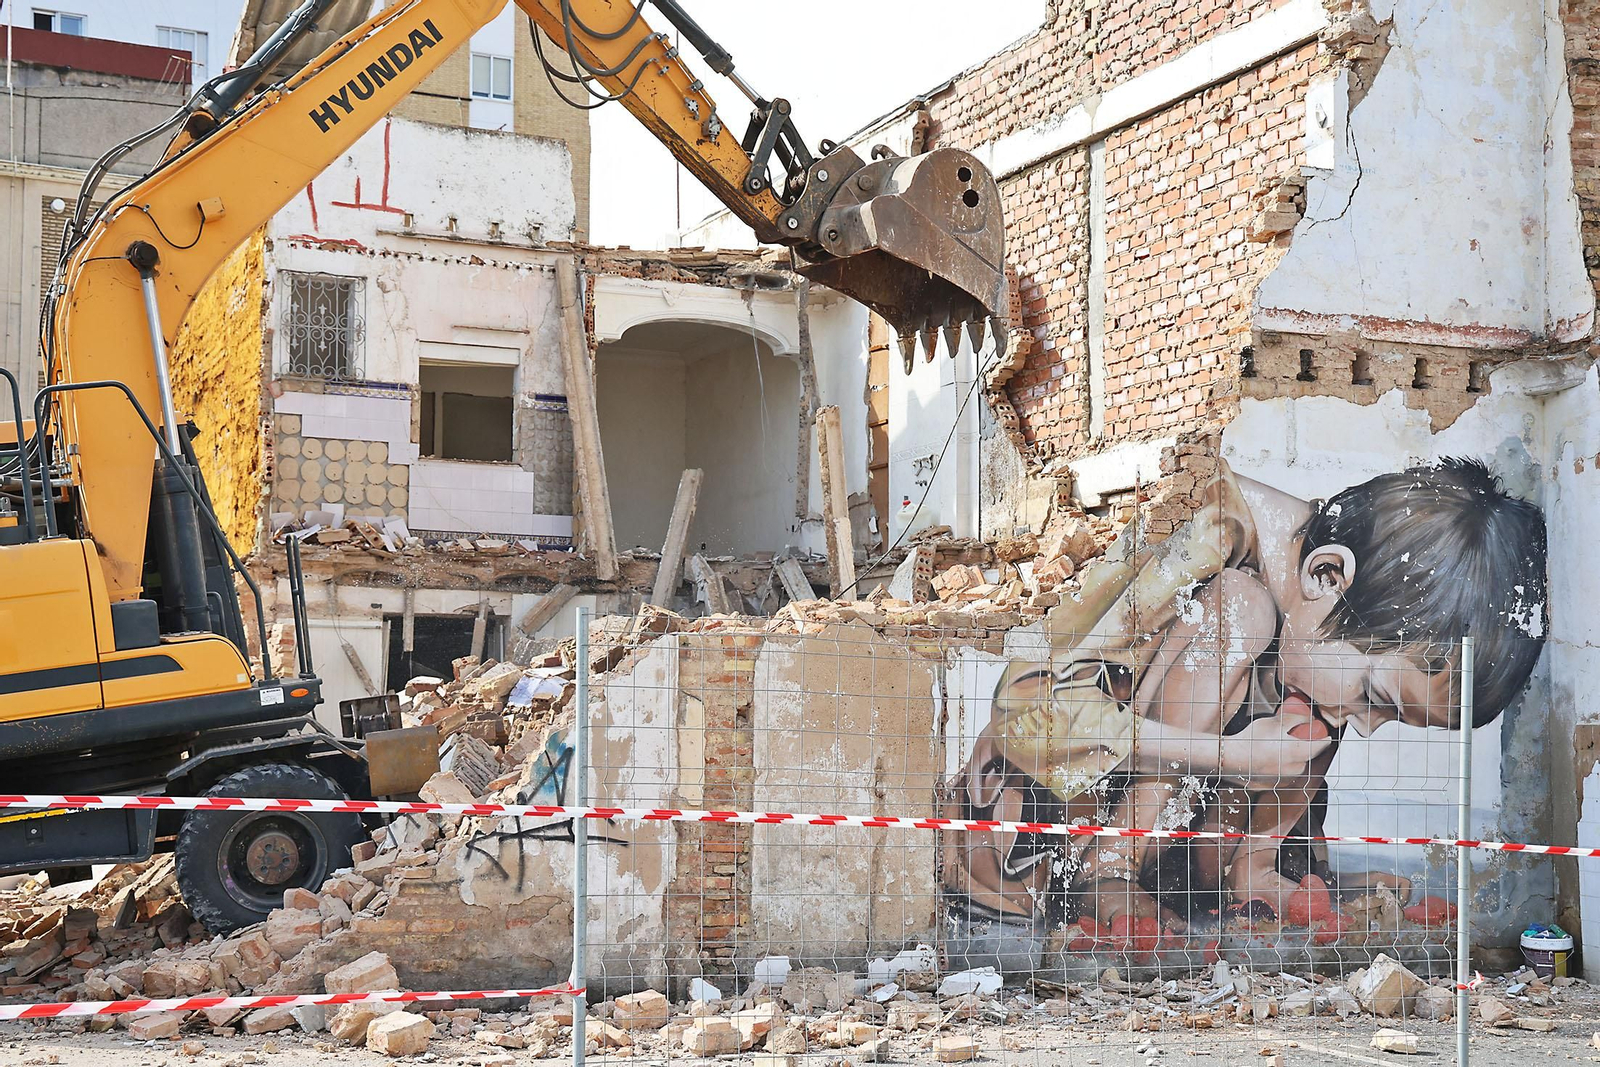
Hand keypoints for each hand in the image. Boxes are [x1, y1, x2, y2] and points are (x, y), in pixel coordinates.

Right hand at [1219, 715, 1333, 786]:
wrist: (1230, 759)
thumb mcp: (1275, 722)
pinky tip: (1267, 757)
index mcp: (1300, 753)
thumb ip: (1295, 719)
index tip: (1321, 732)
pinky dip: (1280, 765)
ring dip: (1292, 756)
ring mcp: (1286, 779)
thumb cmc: (1252, 740)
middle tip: (1293, 736)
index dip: (1323, 736)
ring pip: (1296, 765)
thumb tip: (1310, 719)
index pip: (1323, 745)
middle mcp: (1297, 769)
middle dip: (1304, 745)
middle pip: (1309, 755)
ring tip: (1276, 746)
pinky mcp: (1275, 785)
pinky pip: (1283, 773)